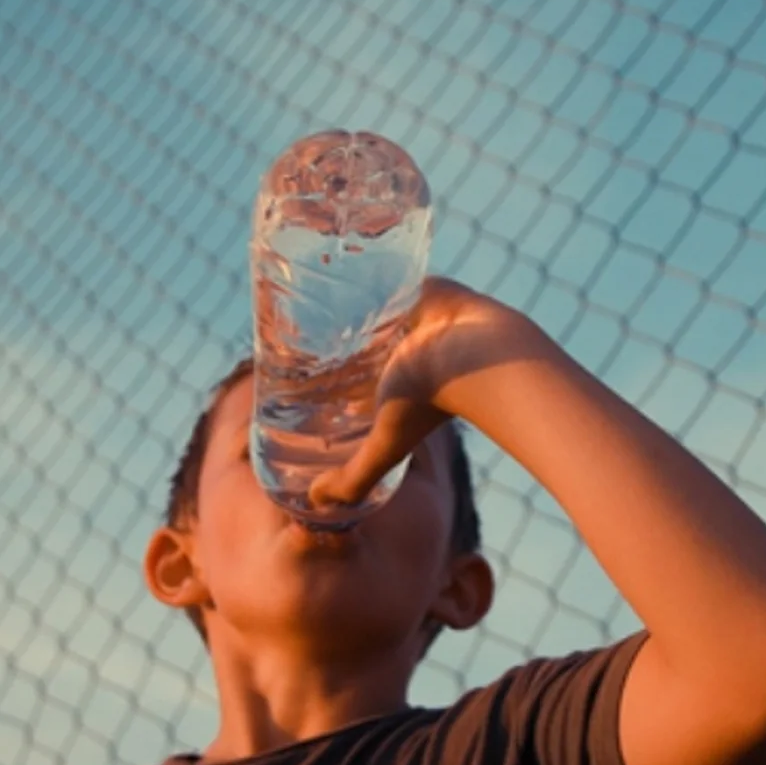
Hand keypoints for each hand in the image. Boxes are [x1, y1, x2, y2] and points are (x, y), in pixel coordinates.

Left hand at [306, 276, 534, 507]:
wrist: (478, 356)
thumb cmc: (432, 401)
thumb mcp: (384, 443)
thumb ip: (354, 478)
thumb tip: (315, 503)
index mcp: (392, 382)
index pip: (349, 378)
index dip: (322, 375)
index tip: (287, 368)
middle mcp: (402, 350)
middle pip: (357, 341)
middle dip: (330, 337)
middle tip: (288, 327)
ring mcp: (413, 317)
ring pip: (372, 306)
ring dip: (348, 299)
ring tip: (303, 288)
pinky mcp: (423, 286)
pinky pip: (391, 271)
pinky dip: (369, 266)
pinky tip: (334, 261)